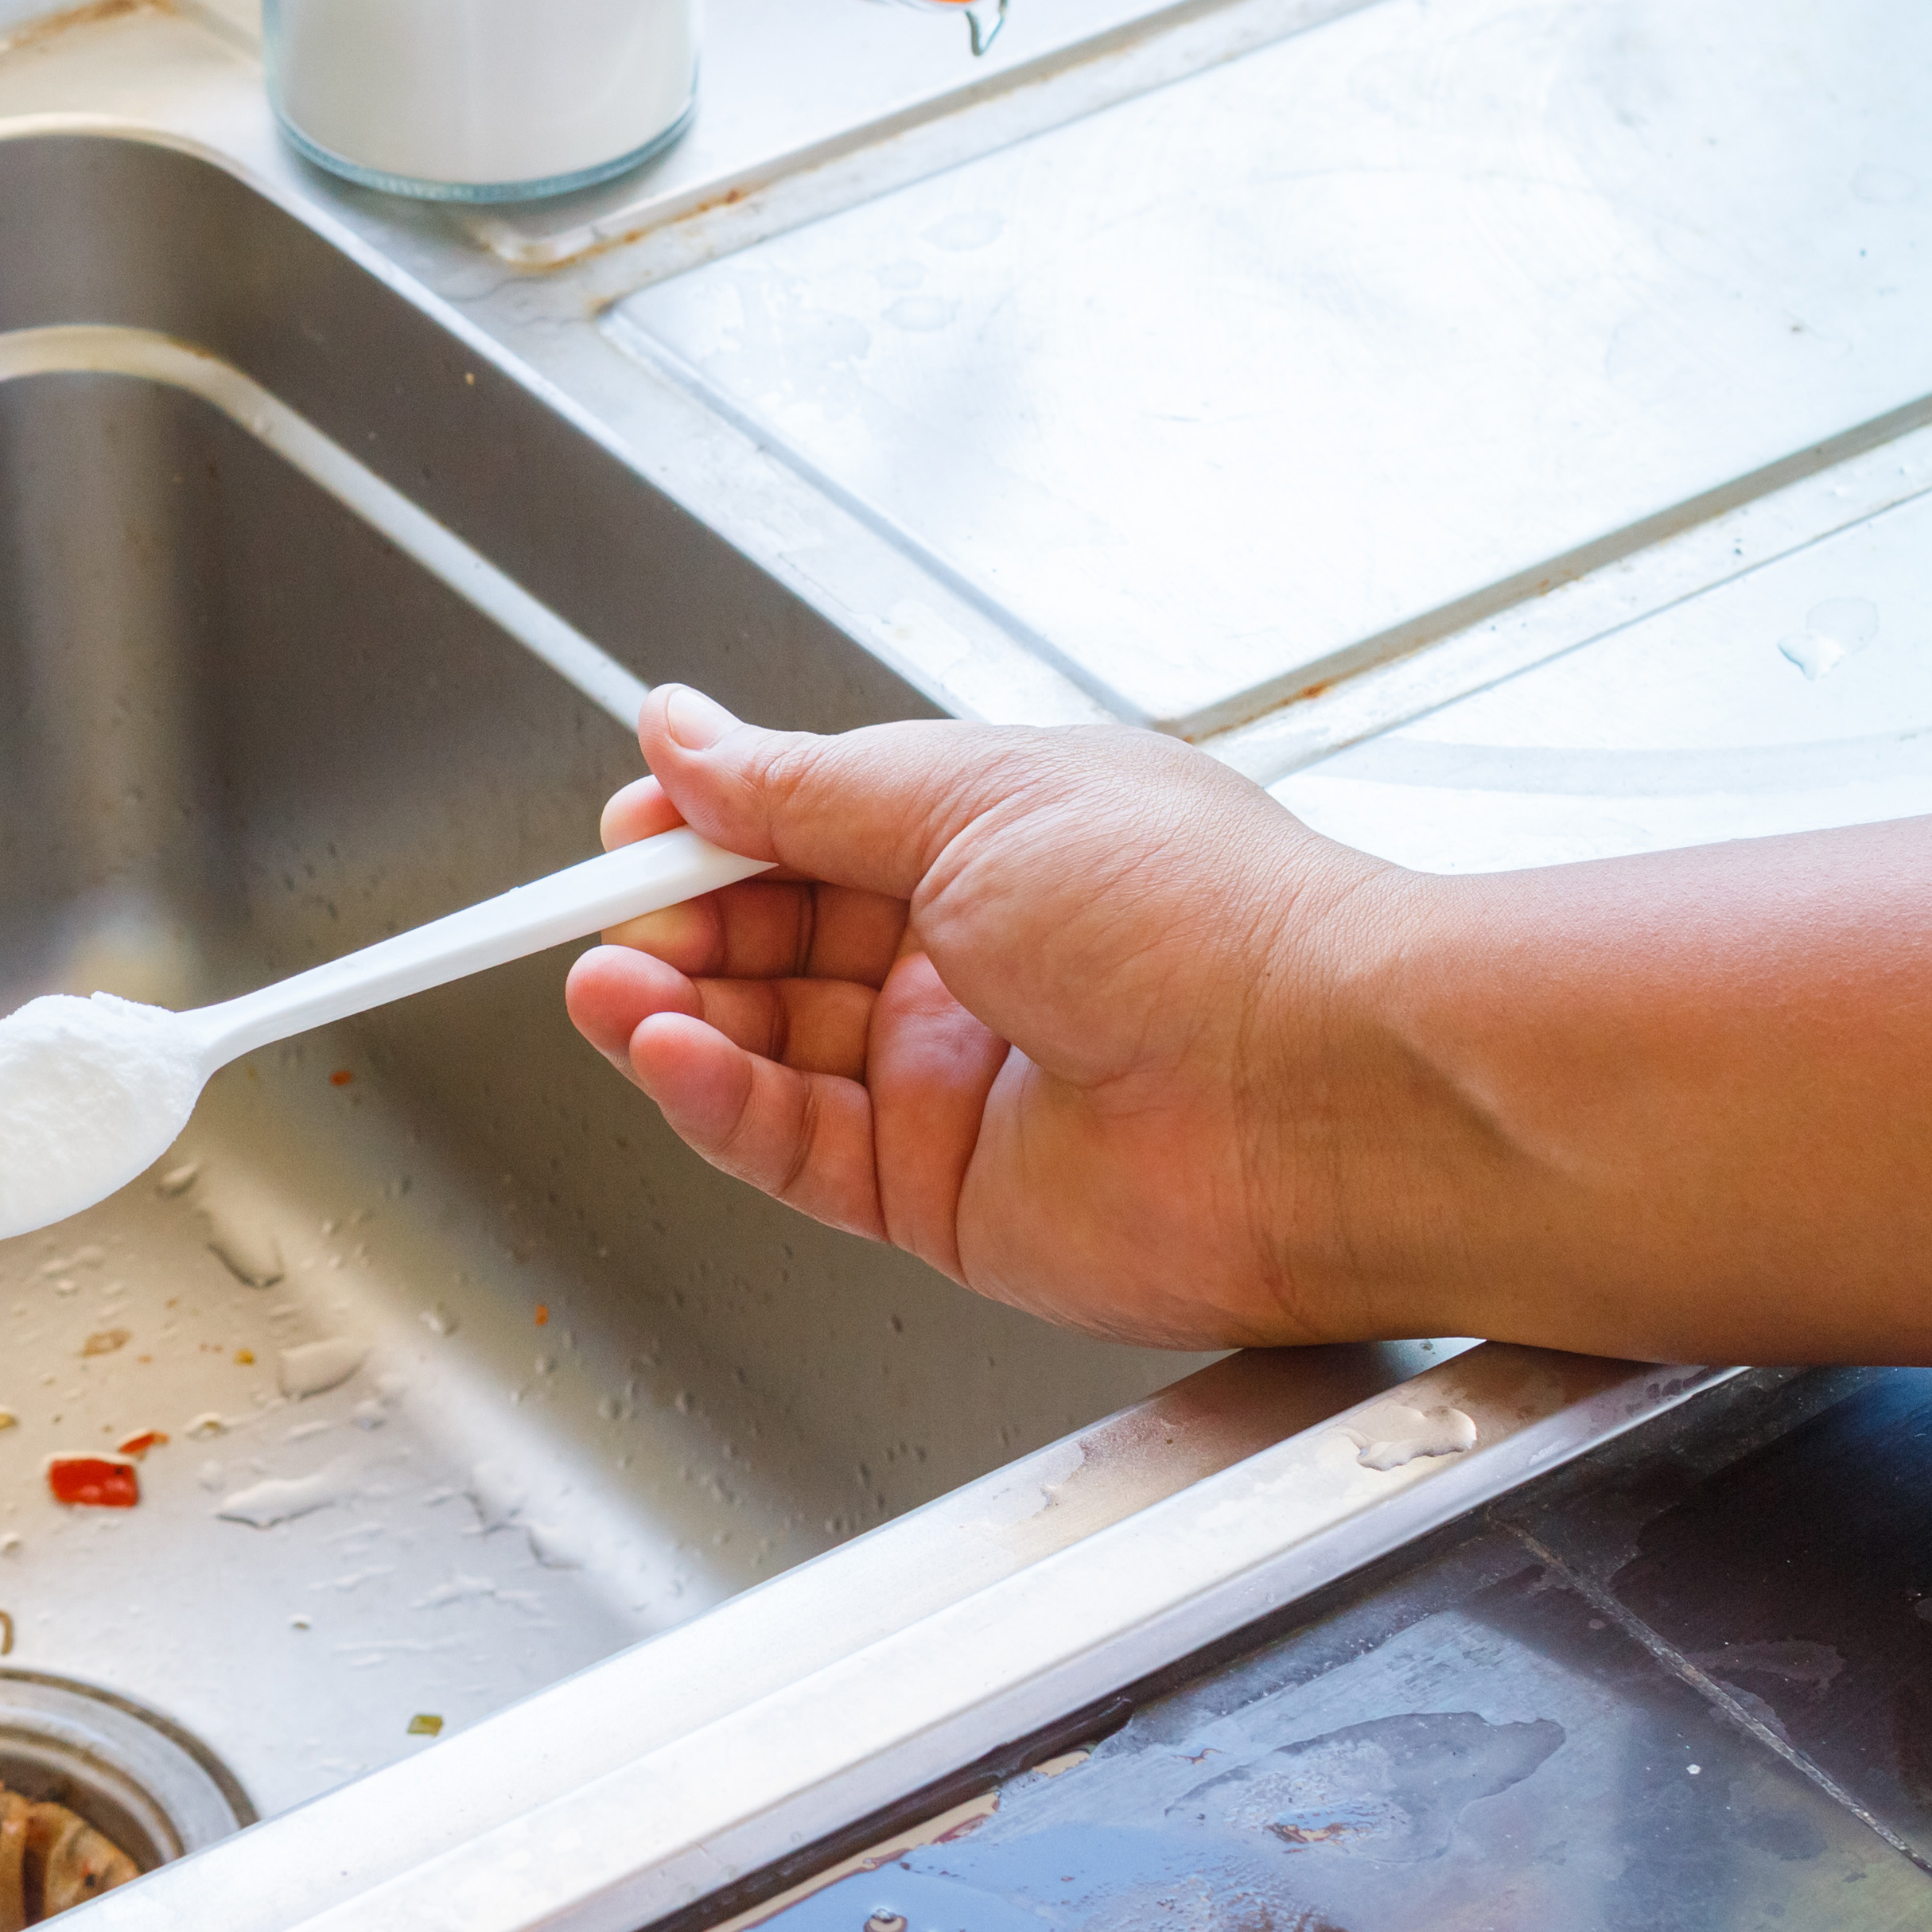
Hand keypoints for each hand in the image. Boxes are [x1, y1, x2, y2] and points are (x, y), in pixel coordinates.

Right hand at [565, 686, 1410, 1348]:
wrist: (1322, 1093)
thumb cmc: (1207, 920)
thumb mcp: (973, 798)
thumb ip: (804, 785)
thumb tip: (686, 733)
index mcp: (994, 843)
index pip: (806, 832)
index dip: (707, 828)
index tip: (628, 822)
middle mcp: (971, 962)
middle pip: (769, 945)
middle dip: (677, 925)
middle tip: (611, 915)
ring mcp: (953, 1084)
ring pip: (764, 1048)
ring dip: (672, 1014)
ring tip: (609, 987)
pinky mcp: (941, 1197)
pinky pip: (791, 1147)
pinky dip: (715, 1100)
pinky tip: (666, 1055)